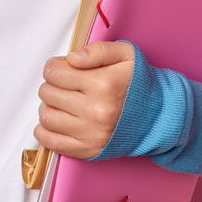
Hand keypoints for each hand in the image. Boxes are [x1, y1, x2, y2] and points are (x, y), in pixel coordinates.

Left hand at [34, 40, 134, 159]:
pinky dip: (44, 131)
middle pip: (47, 93)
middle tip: (64, 84)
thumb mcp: (125, 54)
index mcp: (103, 84)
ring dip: (48, 106)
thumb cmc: (138, 83)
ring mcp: (91, 133)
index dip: (55, 66)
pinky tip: (55, 120)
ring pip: (47, 117)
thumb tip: (72, 58)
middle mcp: (96, 111)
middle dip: (52, 84)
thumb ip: (97, 50)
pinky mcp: (89, 150)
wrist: (157, 115)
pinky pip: (52, 142)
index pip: (54, 72)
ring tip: (61, 101)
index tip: (62, 68)